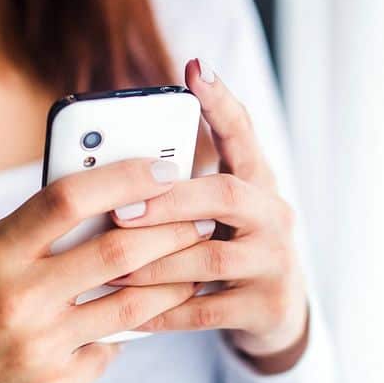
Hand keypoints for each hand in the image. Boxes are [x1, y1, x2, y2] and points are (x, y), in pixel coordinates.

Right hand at [0, 157, 214, 382]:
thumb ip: (22, 235)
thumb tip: (93, 204)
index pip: (68, 198)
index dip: (123, 176)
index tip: (163, 167)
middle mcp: (17, 298)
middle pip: (117, 249)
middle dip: (172, 227)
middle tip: (201, 215)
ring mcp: (38, 348)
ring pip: (131, 305)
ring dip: (172, 281)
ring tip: (194, 264)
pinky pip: (108, 351)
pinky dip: (123, 334)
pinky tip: (134, 323)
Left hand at [107, 57, 310, 365]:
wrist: (275, 314)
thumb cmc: (225, 250)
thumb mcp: (213, 214)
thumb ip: (178, 190)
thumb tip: (107, 169)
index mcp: (257, 182)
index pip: (243, 133)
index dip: (221, 101)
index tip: (195, 68)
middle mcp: (275, 214)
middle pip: (226, 194)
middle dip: (169, 202)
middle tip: (119, 210)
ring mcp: (276, 261)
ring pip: (211, 257)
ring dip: (156, 262)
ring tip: (110, 267)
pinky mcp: (268, 306)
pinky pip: (207, 310)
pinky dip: (164, 311)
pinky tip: (131, 313)